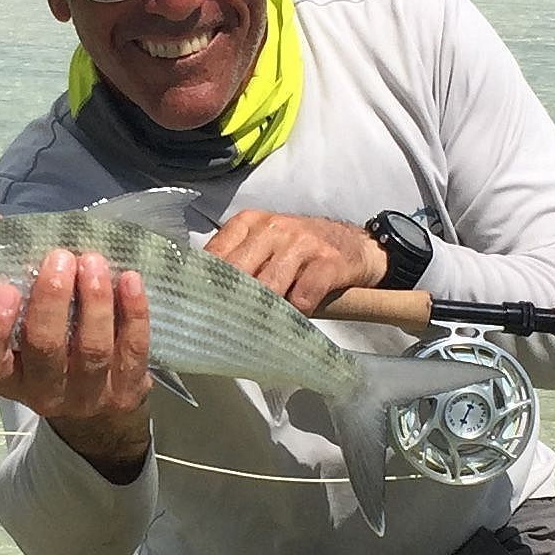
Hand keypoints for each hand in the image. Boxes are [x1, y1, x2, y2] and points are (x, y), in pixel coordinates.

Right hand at [0, 247, 151, 480]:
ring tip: (92, 260)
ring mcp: (87, 395)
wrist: (94, 406)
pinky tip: (130, 279)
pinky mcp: (126, 391)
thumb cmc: (46, 345)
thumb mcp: (19, 319)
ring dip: (94, 301)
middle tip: (60, 258)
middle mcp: (42, 391)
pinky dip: (133, 313)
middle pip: (46, 348)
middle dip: (52, 300)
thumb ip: (6, 273)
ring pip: (92, 349)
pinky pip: (132, 351)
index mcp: (6, 375)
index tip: (5, 289)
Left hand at [205, 209, 389, 312]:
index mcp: (248, 223)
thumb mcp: (262, 246)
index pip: (214, 255)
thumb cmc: (299, 251)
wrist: (355, 244)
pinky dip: (296, 313)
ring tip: (259, 330)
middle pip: (238, 273)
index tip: (198, 311)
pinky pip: (303, 295)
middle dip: (231, 304)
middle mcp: (272, 228)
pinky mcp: (328, 262)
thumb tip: (201, 298)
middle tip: (226, 329)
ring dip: (263, 313)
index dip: (205, 286)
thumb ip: (235, 264)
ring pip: (269, 287)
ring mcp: (301, 243)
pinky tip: (295, 318)